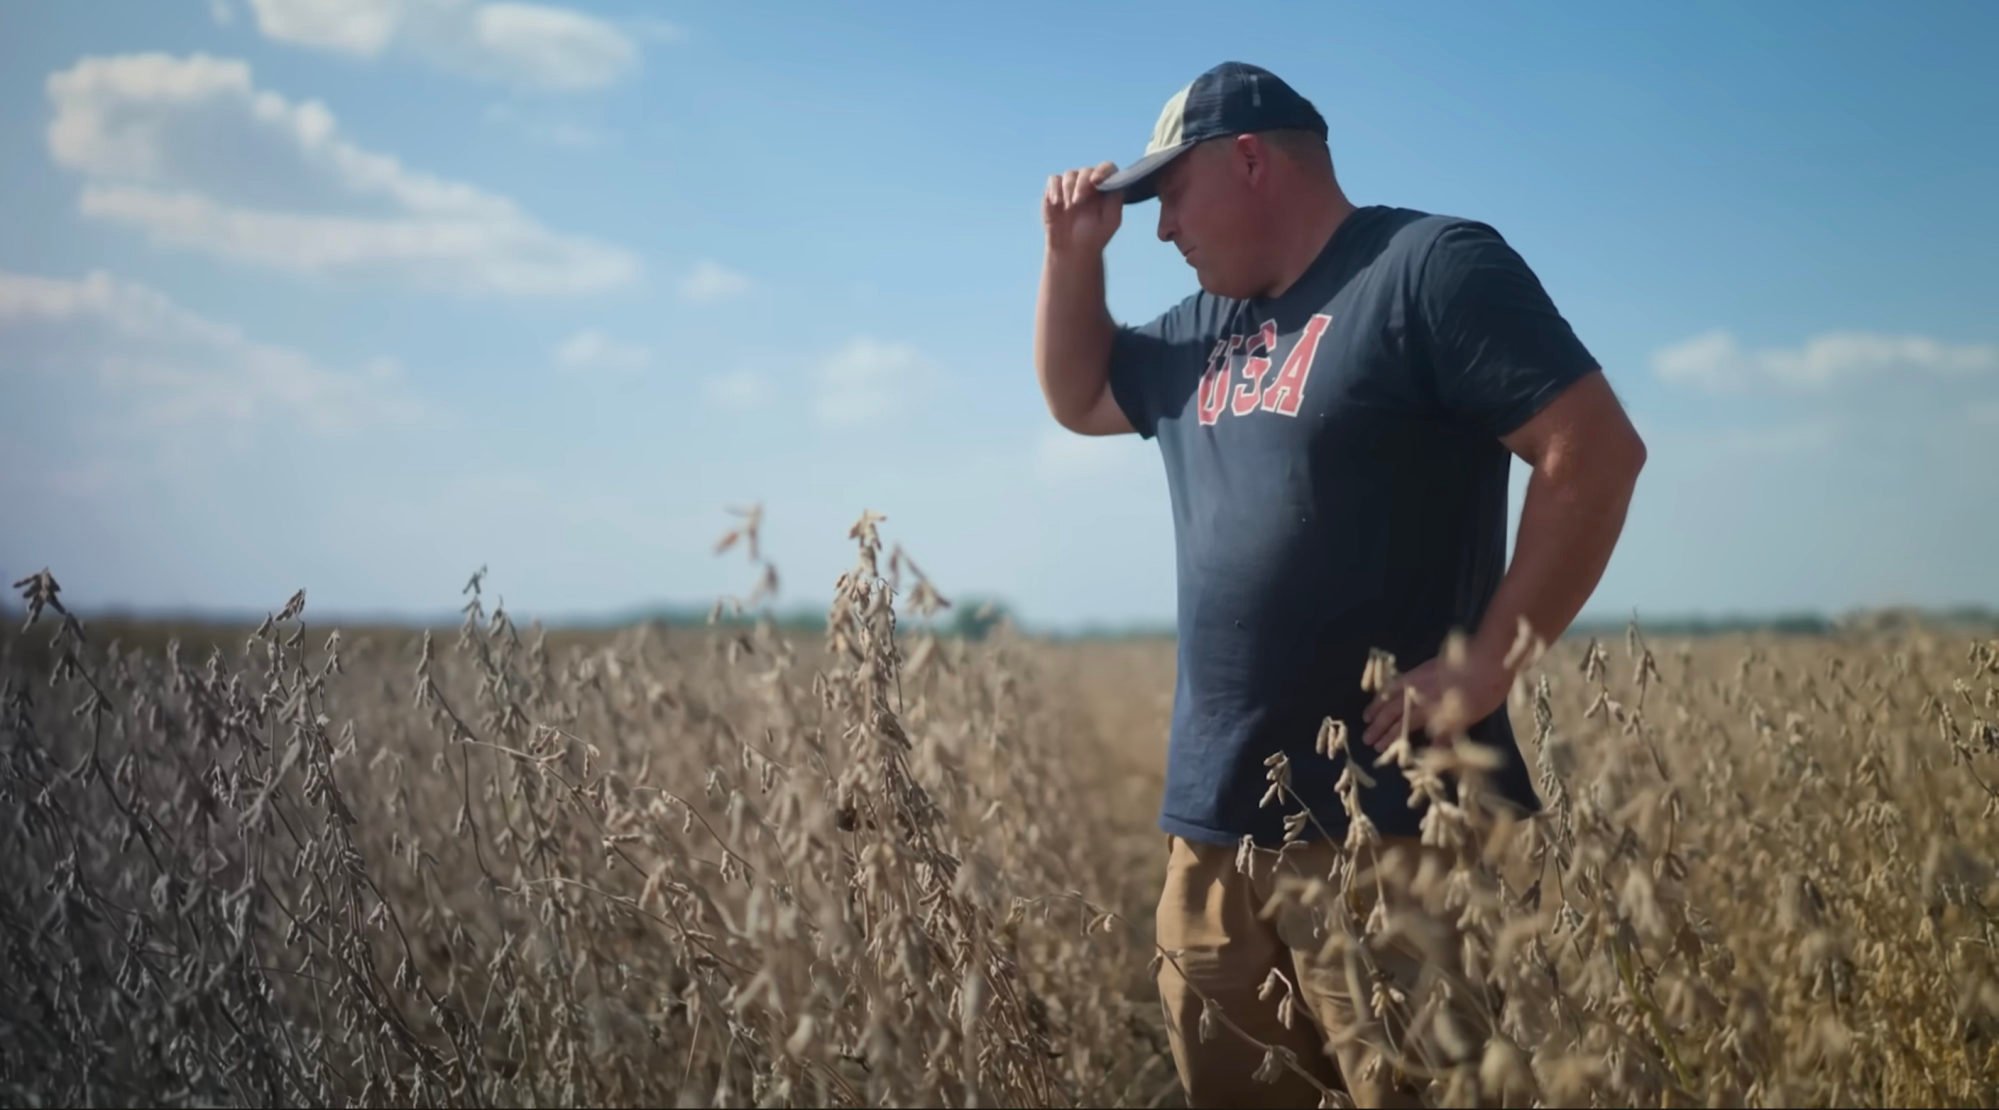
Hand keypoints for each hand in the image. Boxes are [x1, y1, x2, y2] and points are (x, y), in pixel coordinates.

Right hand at [1043, 162, 1122, 253]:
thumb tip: (1111, 180)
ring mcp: (1071, 185)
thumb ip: (1115, 199)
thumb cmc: (1095, 235)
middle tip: (1078, 202)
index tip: (1096, 181)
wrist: (1073, 249)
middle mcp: (1089, 182)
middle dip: (1082, 184)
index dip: (1102, 171)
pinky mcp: (1054, 190)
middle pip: (1086, 171)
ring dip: (1069, 189)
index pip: (1107, 168)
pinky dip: (1055, 189)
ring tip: (1069, 208)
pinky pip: (1054, 180)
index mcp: (1105, 187)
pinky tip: (1057, 202)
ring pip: (1069, 174)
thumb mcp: (1111, 219)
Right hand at [1360, 650, 1512, 751]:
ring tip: (1366, 717)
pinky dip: (1387, 689)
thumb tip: (1431, 746)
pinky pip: (1398, 680)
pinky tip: (1383, 693)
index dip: (1391, 738)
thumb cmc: (1487, 690)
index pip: (1404, 727)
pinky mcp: (1423, 668)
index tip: (1379, 747)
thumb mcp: (1471, 716)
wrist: (1489, 657)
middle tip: (1366, 738)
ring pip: (1391, 695)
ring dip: (1377, 707)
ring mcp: (1420, 679)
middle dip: (1379, 727)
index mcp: (1432, 709)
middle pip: (1394, 712)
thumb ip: (1448, 732)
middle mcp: (1421, 694)